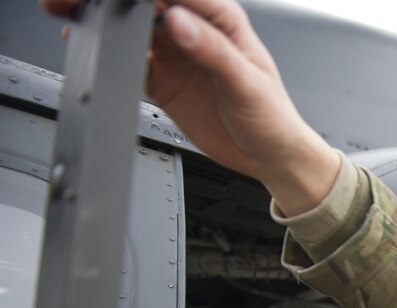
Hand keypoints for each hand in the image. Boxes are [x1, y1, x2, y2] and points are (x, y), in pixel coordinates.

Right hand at [40, 0, 339, 213]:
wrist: (272, 158)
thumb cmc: (273, 117)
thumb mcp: (247, 82)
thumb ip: (213, 50)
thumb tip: (179, 20)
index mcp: (221, 18)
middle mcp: (196, 31)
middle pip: (146, 5)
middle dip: (115, 2)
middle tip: (84, 2)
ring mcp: (177, 56)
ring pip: (133, 29)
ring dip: (107, 23)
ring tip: (78, 18)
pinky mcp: (164, 81)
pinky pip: (130, 62)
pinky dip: (112, 56)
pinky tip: (95, 50)